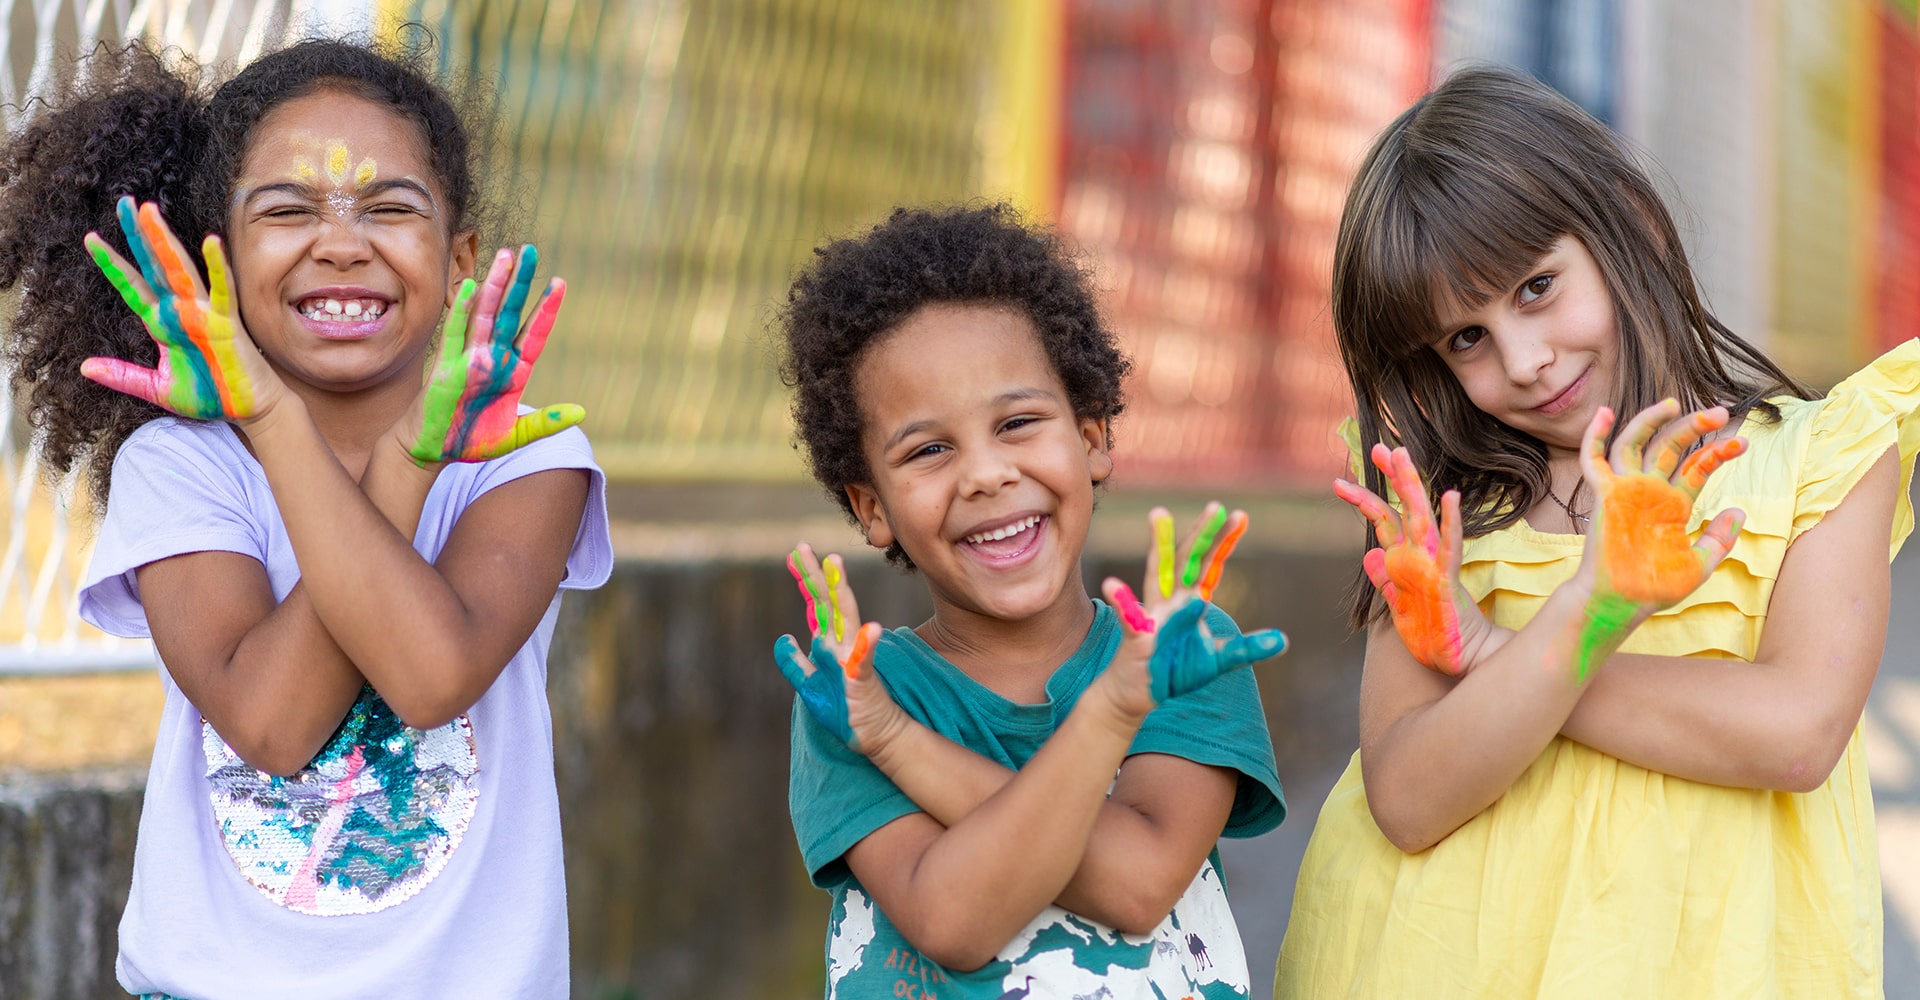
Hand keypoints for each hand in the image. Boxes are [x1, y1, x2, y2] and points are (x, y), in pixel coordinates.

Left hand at [80, 197, 282, 421]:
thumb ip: (123, 376)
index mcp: (162, 324)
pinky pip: (222, 291)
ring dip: (164, 241)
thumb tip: (84, 367)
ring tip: (149, 211)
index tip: (91, 238)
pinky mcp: (226, 324)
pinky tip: (210, 242)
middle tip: (124, 201)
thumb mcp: (157, 389)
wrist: (247, 411)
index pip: (133, 287)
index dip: (112, 264)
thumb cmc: (209, 397)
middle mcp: (180, 312)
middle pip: (153, 266)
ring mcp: (203, 315)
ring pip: (179, 271)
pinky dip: (217, 267)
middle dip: (138, 234)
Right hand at [406, 245, 584, 463]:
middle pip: (511, 313)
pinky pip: (456, 334)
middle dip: (520, 282)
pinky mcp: (446, 368)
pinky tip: (474, 288)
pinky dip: (464, 311)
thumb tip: (581, 412)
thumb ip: (545, 423)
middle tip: (530, 250)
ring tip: (506, 255)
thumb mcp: (515, 437)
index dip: (546, 309)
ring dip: (496, 286)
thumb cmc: (471, 442)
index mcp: (513, 372)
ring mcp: (469, 360)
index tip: (559, 282)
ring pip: (486, 315)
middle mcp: (493, 359)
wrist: (432, 451)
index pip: (534, 334)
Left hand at [773, 543, 893, 752]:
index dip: (805, 580)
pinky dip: (868, 643)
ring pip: (846, 618)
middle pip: (827, 603)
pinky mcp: (863, 678)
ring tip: (835, 564)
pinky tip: (872, 628)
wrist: (875, 735)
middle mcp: (841, 644)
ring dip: (841, 592)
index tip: (793, 555)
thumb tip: (781, 638)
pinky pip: (865, 658)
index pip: (815, 605)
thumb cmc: (844, 711)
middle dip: (814, 575)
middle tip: (801, 547)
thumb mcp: (809, 687)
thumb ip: (795, 663)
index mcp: (828, 644)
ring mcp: (853, 658)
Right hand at [1103, 504, 1285, 710]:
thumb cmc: (1174, 670)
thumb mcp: (1217, 659)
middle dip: (1201, 533)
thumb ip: (1246, 647)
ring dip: (1159, 545)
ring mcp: (1152, 616)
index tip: (1241, 516)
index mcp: (1189, 601)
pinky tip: (1112, 585)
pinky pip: (1129, 618)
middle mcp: (1170, 601)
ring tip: (1159, 515)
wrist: (1136, 693)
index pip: (1209, 566)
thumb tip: (1283, 640)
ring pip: (1156, 574)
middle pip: (1186, 559)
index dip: (1224, 542)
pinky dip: (1121, 601)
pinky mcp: (1136, 637)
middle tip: (1216, 507)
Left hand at [1334, 443, 1493, 675]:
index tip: (1342, 479)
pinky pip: (1450, 547)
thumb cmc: (1432, 635)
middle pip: (1403, 508)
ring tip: (1402, 456)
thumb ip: (1385, 580)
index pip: (1385, 521)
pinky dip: (1450, 522)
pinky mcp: (1446, 581)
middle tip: (1379, 446)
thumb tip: (1368, 556)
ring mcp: (1433, 565)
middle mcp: (1419, 557)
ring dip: (1411, 486)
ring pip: (1421, 518)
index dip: (1365, 498)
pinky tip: (1450, 498)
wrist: (1457, 661)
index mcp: (1404, 561)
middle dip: (1392, 476)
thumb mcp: (1398, 606)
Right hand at [1580, 401, 1746, 604]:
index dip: (1718, 452)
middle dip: (1694, 426)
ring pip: (1635, 442)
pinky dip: (1594, 435)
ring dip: (1652, 420)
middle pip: (1671, 446)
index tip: (1741, 443)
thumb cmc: (1654, 588)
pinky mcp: (1604, 495)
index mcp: (1673, 504)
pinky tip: (1604, 413)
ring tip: (1675, 403)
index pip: (1697, 466)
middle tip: (1720, 412)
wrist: (1621, 603)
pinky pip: (1594, 460)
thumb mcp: (1699, 564)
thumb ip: (1719, 538)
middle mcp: (1650, 491)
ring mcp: (1626, 490)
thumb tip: (1738, 510)